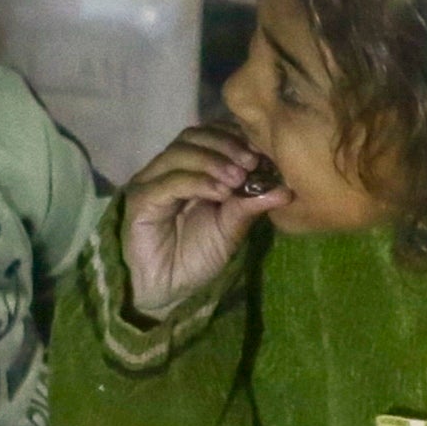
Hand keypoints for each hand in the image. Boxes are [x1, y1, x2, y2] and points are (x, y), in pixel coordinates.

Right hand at [117, 119, 284, 315]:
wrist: (170, 291)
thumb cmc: (198, 257)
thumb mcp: (232, 227)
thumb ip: (252, 204)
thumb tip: (286, 189)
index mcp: (192, 169)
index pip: (210, 134)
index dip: (234, 137)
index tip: (260, 153)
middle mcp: (169, 169)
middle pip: (193, 136)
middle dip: (225, 145)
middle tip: (250, 163)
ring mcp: (152, 182)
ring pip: (180, 153)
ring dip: (213, 161)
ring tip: (237, 179)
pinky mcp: (141, 200)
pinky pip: (169, 182)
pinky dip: (197, 182)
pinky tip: (219, 193)